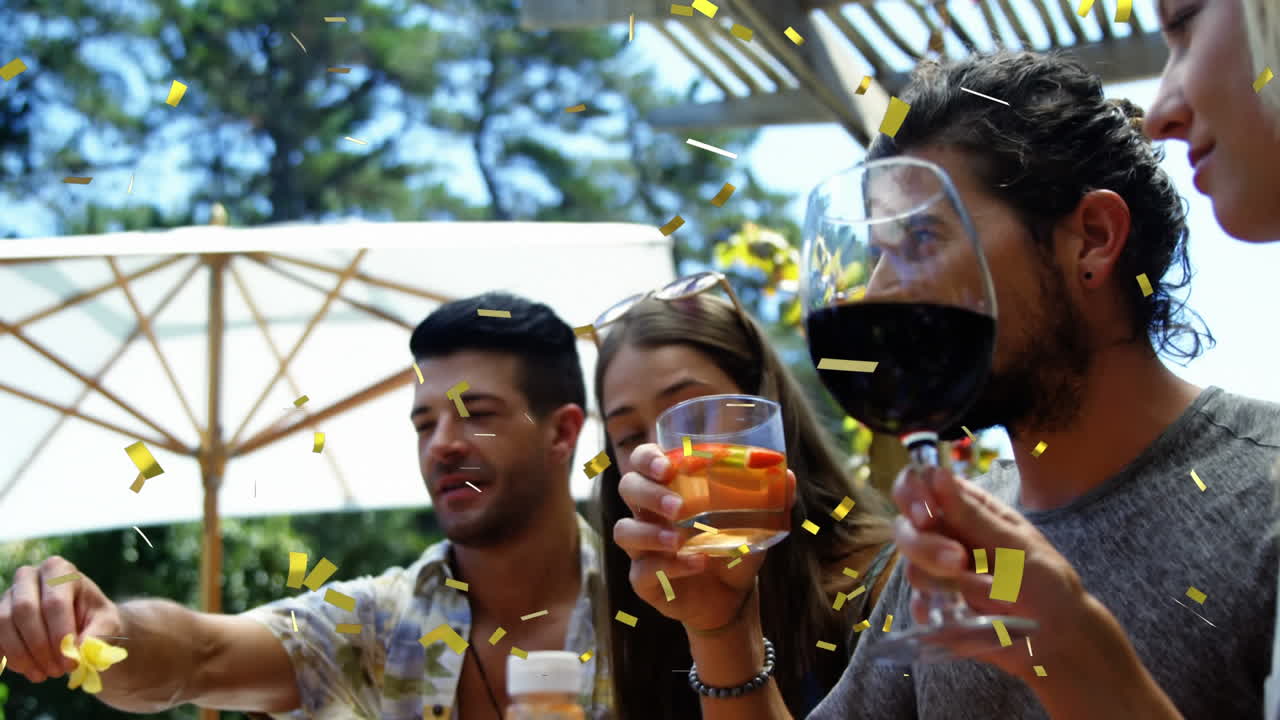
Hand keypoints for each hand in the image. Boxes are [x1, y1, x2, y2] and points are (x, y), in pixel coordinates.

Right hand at [0, 556, 122, 683]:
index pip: (54, 602)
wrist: (80, 622)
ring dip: (23, 655)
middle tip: (57, 671)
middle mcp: (29, 576)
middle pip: (24, 610)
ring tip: (44, 675)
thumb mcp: (108, 624)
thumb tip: (78, 653)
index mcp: (60, 570)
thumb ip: (98, 636)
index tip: (72, 663)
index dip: (61, 636)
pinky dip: (10, 658)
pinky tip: (29, 671)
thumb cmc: (95, 619)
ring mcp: (8, 594)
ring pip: (4, 624)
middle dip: (40, 646)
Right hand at [613, 443, 790, 633]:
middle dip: (649, 493)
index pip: (643, 460)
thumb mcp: (755, 523)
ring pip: (625, 531)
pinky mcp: (644, 580)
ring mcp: (641, 548)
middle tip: (678, 505)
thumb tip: (787, 474)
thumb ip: (770, 499)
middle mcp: (648, 513)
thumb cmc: (733, 548)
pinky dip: (669, 567)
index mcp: (668, 488)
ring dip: (651, 532)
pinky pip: (643, 571)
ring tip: (681, 539)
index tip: (669, 465)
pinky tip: (696, 564)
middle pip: (628, 488)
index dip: (648, 458)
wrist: (731, 598)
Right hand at [890, 465, 1096, 679]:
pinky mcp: (936, 607)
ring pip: (912, 569)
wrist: (1058, 637)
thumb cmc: (1045, 581)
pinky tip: (966, 614)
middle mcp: (945, 536)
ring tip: (988, 593)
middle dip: (925, 547)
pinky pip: (919, 606)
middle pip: (905, 529)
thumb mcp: (1014, 545)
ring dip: (943, 582)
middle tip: (958, 562)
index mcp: (964, 509)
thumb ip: (971, 515)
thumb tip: (937, 472)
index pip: (918, 484)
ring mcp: (937, 573)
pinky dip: (940, 611)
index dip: (911, 493)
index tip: (925, 515)